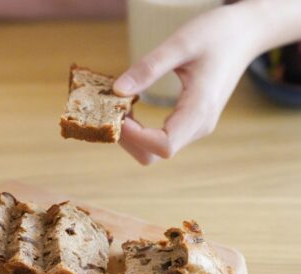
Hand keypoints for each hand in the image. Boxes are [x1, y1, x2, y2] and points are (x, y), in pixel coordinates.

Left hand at [114, 4, 260, 164]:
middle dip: (127, 139)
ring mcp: (195, 127)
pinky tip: (130, 107)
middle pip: (154, 154)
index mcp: (200, 111)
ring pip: (154, 150)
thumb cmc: (217, 34)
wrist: (245, 34)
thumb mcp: (181, 43)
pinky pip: (160, 138)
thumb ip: (149, 67)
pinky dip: (140, 129)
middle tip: (111, 109)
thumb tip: (117, 90)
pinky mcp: (189, 122)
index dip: (135, 136)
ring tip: (119, 105)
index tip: (116, 112)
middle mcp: (199, 126)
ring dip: (131, 135)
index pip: (163, 145)